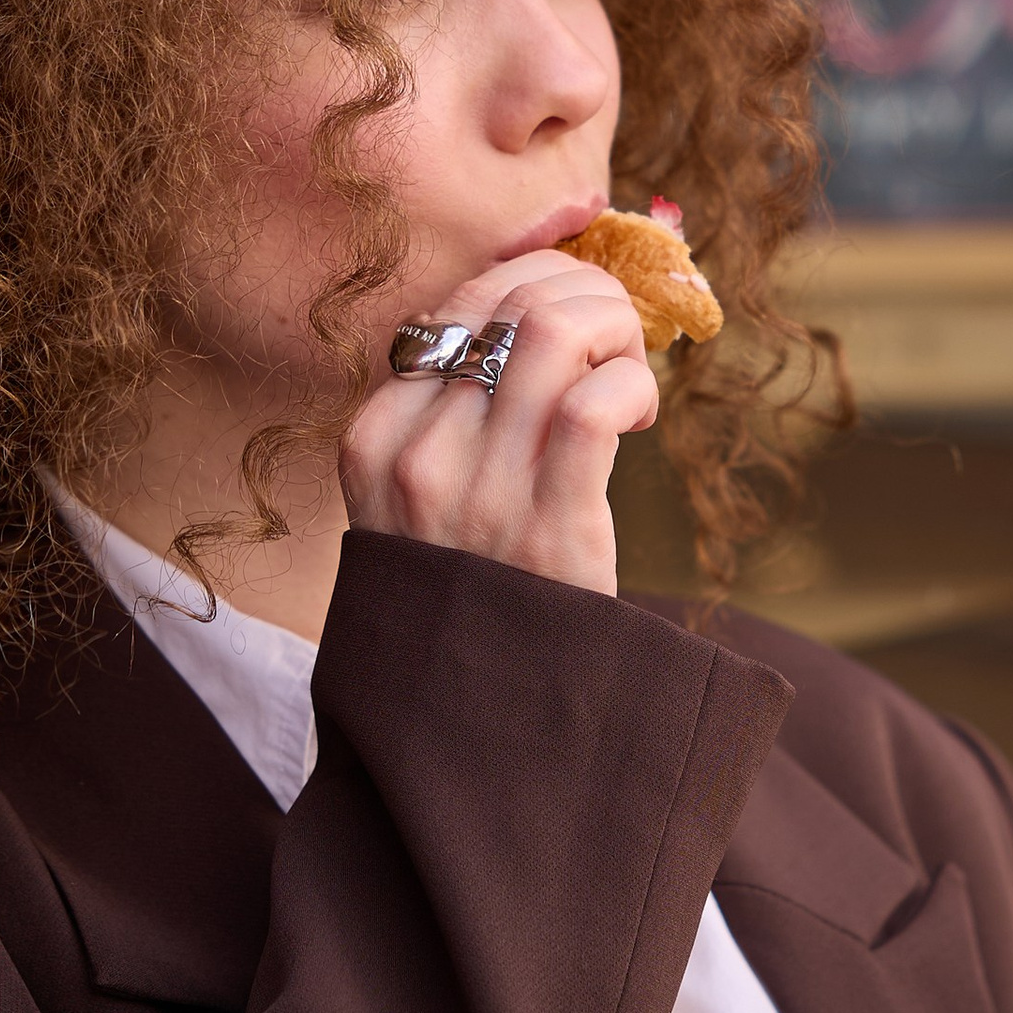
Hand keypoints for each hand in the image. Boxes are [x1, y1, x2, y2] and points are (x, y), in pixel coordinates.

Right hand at [338, 249, 657, 598]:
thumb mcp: (414, 505)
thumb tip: (531, 311)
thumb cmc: (469, 597)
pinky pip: (595, 402)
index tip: (571, 323)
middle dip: (585, 295)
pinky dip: (631, 384)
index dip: (531, 286)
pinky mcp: (549, 525)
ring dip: (615, 329)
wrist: (482, 725)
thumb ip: (446, 421)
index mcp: (373, 441)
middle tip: (615, 343)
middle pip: (511, 302)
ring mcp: (479, 492)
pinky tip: (638, 417)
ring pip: (554, 330)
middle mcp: (415, 458)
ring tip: (627, 375)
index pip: (457, 304)